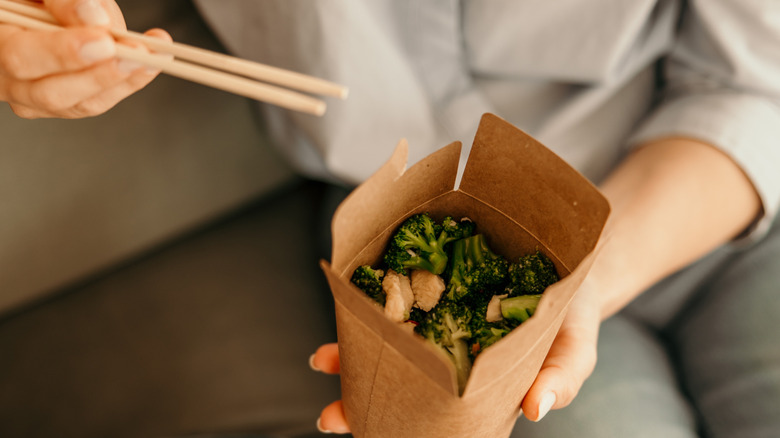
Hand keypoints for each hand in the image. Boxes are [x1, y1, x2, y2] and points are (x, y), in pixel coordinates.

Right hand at [0, 0, 169, 117]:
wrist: (39, 14)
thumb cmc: (37, 1)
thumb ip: (62, 1)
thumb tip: (96, 19)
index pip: (21, 57)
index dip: (64, 52)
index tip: (103, 41)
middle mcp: (9, 81)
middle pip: (52, 93)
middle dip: (99, 74)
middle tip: (135, 55)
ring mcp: (37, 100)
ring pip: (82, 103)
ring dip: (124, 80)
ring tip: (154, 56)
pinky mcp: (67, 105)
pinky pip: (100, 100)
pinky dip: (132, 81)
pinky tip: (154, 61)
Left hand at [309, 281, 600, 432]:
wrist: (572, 263)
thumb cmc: (571, 317)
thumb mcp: (574, 350)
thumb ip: (562, 378)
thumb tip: (537, 409)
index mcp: (473, 381)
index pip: (430, 410)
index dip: (395, 422)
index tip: (362, 431)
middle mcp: (447, 352)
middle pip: (398, 379)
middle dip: (360, 398)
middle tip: (331, 416)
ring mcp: (435, 316)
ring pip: (386, 339)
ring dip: (352, 352)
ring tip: (322, 362)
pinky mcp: (432, 279)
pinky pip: (396, 290)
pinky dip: (370, 298)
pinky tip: (348, 304)